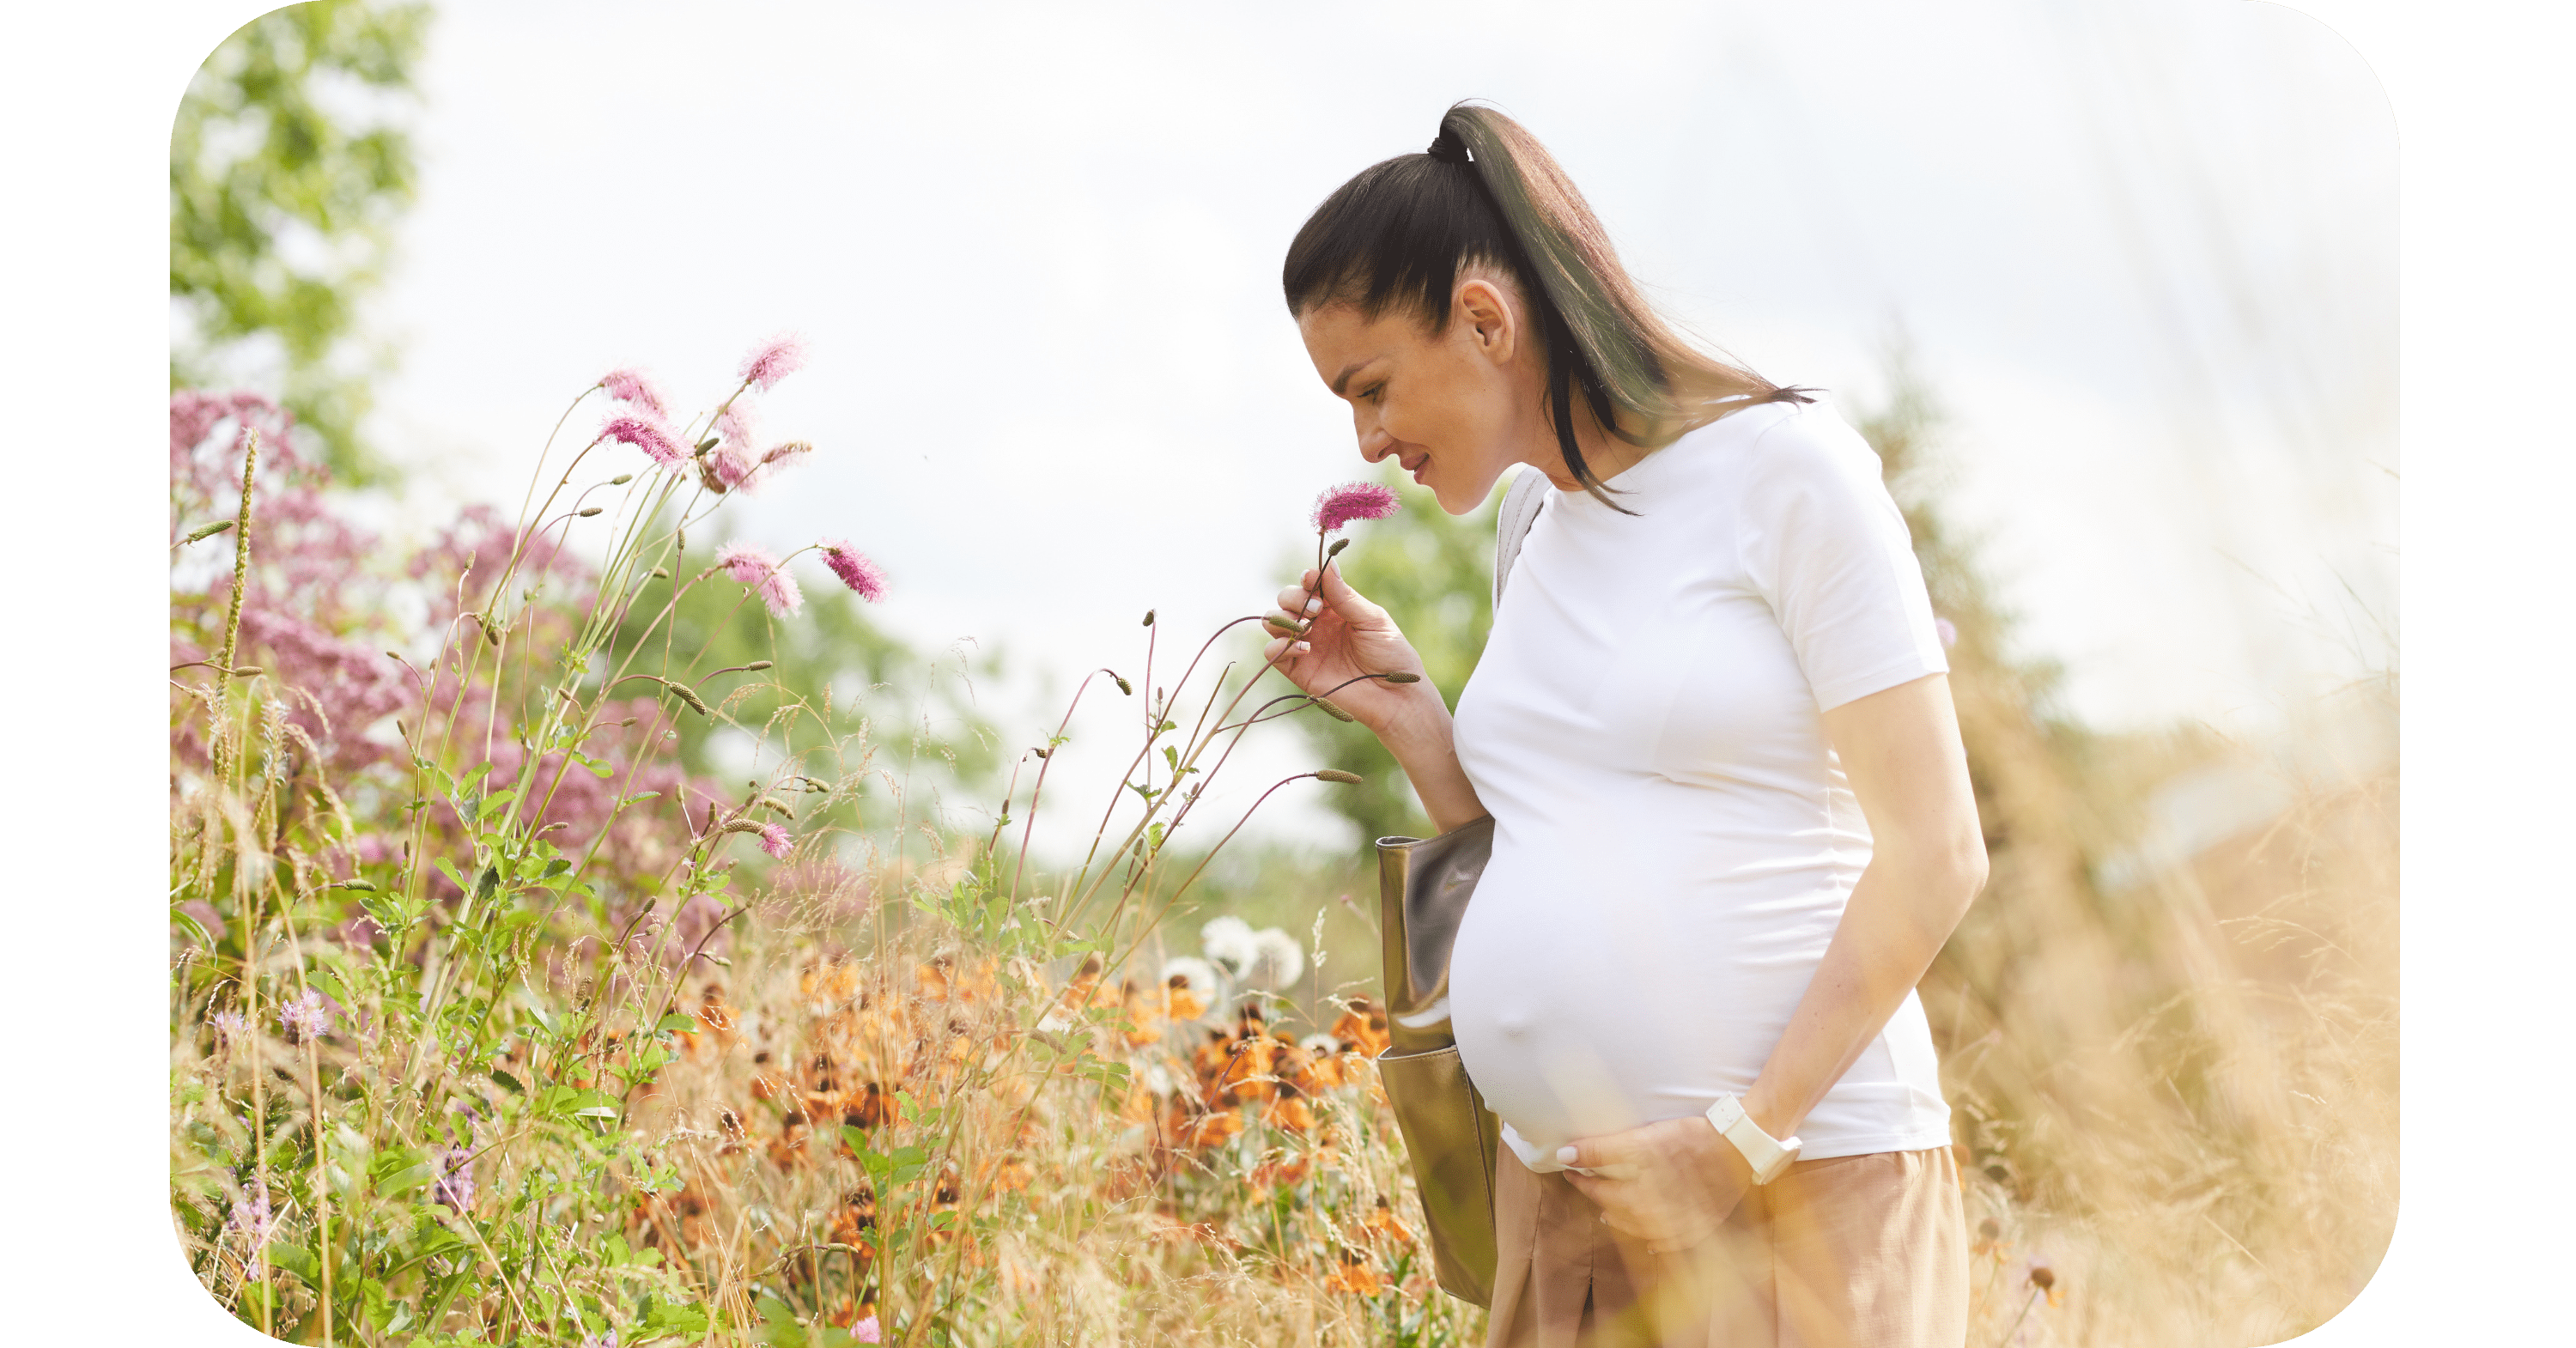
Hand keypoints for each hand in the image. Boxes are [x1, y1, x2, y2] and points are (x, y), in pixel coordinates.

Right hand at [1259, 563, 1432, 731]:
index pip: (1309, 585)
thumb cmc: (1391, 655)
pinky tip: (1304, 648)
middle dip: (1294, 598)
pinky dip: (1279, 646)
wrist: (1394, 695)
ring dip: (1283, 619)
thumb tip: (1328, 564)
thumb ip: (1345, 596)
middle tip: (1316, 610)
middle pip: (1286, 599)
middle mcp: (1316, 623)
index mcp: (1335, 607)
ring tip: (1308, 628)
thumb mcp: (1372, 620)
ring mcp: (1305, 645)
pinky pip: (1272, 653)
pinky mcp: (1298, 670)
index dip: (1306, 579)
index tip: (1311, 579)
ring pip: (1273, 622)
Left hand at [1559, 1116, 1754, 1253]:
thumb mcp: (1642, 1138)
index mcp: (1636, 1195)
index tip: (1568, 1168)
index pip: (1596, 1189)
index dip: (1579, 1177)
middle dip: (1596, 1196)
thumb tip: (1564, 1155)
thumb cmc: (1689, 1139)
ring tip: (1608, 1211)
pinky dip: (1651, 1240)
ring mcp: (1673, 1226)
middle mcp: (1651, 1215)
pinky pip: (1664, 1243)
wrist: (1737, 1150)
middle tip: (1586, 1184)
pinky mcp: (1693, 1230)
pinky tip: (1647, 1238)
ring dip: (1619, 1218)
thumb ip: (1600, 1150)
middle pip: (1613, 1209)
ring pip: (1635, 1228)